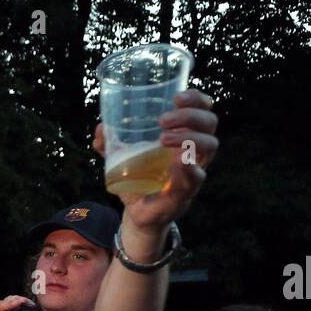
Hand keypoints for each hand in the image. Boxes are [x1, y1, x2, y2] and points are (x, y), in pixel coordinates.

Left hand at [0, 294, 35, 310]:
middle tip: (20, 301)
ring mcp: (4, 303)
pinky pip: (18, 299)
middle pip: (5, 304)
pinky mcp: (9, 302)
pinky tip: (33, 305)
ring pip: (13, 299)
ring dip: (21, 300)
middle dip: (13, 303)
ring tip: (31, 305)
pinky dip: (25, 301)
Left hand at [94, 89, 218, 231]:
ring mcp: (193, 171)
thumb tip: (100, 129)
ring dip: (189, 137)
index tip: (176, 96)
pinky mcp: (187, 191)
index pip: (202, 109)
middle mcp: (195, 151)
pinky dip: (190, 168)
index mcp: (184, 136)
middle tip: (163, 120)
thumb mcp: (122, 159)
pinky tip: (181, 160)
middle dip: (190, 115)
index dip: (196, 99)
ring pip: (209, 146)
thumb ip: (110, 144)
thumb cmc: (138, 180)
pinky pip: (197, 178)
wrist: (138, 214)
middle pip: (209, 124)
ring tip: (164, 138)